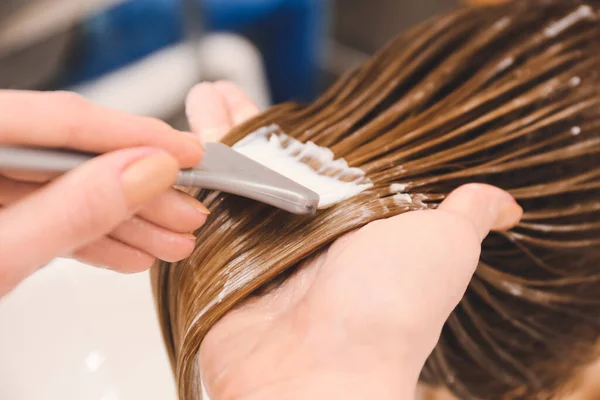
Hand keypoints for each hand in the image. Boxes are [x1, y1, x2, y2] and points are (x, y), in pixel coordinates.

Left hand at [0, 90, 208, 296]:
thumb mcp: (2, 256)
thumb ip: (74, 209)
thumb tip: (146, 172)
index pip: (65, 120)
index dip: (136, 135)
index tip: (188, 153)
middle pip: (74, 155)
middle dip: (140, 189)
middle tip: (189, 209)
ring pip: (68, 190)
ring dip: (125, 219)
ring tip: (171, 240)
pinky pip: (48, 216)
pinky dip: (90, 235)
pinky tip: (131, 251)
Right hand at [185, 82, 523, 399]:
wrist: (325, 373)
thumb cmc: (389, 305)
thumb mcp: (443, 244)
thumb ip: (466, 213)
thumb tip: (505, 205)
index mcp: (345, 221)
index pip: (309, 160)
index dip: (289, 129)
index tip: (271, 100)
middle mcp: (297, 236)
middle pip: (260, 166)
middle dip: (237, 127)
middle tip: (216, 95)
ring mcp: (252, 253)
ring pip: (224, 184)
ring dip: (206, 144)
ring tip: (191, 107)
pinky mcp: (213, 270)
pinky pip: (192, 217)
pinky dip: (179, 185)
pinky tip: (169, 154)